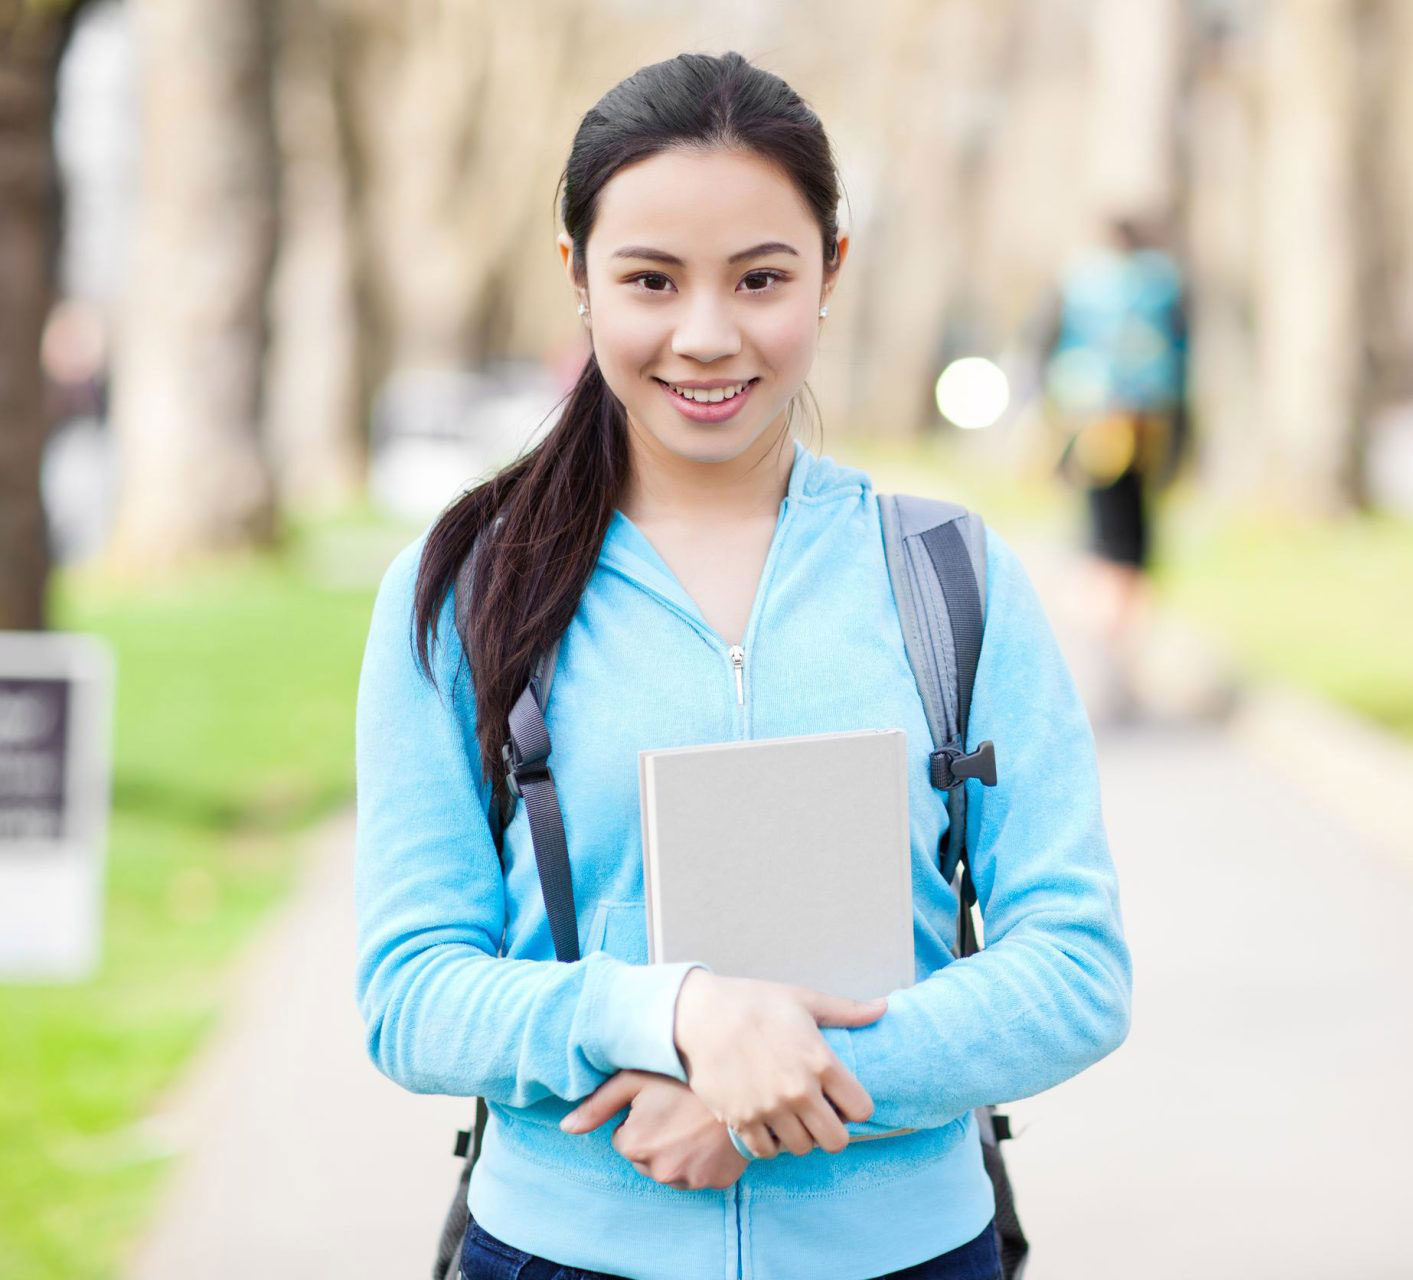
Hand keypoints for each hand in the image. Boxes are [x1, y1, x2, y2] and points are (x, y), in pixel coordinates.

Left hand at [560, 1070, 748, 1190]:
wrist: (740, 1082)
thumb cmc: (683, 1075)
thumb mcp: (635, 1079)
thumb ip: (597, 1104)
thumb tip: (565, 1128)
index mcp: (633, 1145)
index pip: (623, 1138)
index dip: (639, 1119)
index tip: (658, 1102)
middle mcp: (658, 1170)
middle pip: (644, 1157)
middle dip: (655, 1138)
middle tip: (677, 1111)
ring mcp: (688, 1180)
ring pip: (670, 1169)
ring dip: (676, 1151)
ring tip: (694, 1121)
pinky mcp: (714, 1184)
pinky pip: (697, 1175)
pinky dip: (700, 1161)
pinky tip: (709, 1137)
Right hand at [672, 969, 885, 1158]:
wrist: (699, 1015)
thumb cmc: (754, 1003)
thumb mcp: (803, 1000)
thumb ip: (845, 1010)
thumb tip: (883, 1007)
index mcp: (820, 1061)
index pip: (862, 1109)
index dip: (856, 1106)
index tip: (842, 1098)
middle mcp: (798, 1091)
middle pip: (837, 1141)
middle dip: (833, 1130)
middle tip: (820, 1115)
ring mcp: (769, 1109)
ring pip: (803, 1149)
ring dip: (801, 1137)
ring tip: (792, 1116)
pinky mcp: (741, 1120)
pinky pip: (767, 1152)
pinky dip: (770, 1143)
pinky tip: (768, 1122)